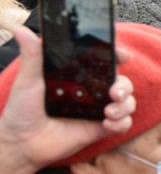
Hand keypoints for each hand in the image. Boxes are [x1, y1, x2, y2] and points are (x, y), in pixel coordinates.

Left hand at [0, 26, 135, 173]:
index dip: (116, 56)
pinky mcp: (100, 129)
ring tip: (109, 112)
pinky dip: (121, 122)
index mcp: (77, 76)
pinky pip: (123, 124)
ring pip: (127, 102)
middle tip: (115, 92)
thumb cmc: (21, 112)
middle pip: (121, 82)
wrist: (21, 145)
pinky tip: (107, 124)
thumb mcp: (27, 81)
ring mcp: (97, 111)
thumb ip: (32, 56)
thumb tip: (20, 29)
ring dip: (125, 105)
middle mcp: (90, 92)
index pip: (103, 62)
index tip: (123, 55)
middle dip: (125, 85)